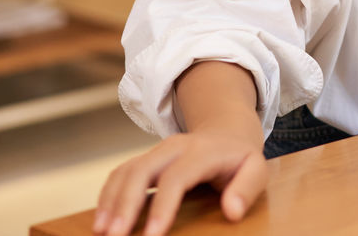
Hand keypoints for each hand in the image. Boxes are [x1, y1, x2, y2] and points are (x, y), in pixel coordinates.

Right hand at [93, 127, 266, 235]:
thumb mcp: (256, 169)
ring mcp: (157, 151)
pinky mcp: (146, 159)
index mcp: (202, 151)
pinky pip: (121, 173)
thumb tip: (232, 211)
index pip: (176, 177)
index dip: (162, 207)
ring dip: (110, 201)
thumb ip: (247, 188)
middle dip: (125, 204)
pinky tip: (102, 218)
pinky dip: (108, 194)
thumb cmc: (240, 157)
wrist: (227, 131)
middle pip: (142, 171)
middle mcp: (174, 147)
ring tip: (101, 231)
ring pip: (126, 170)